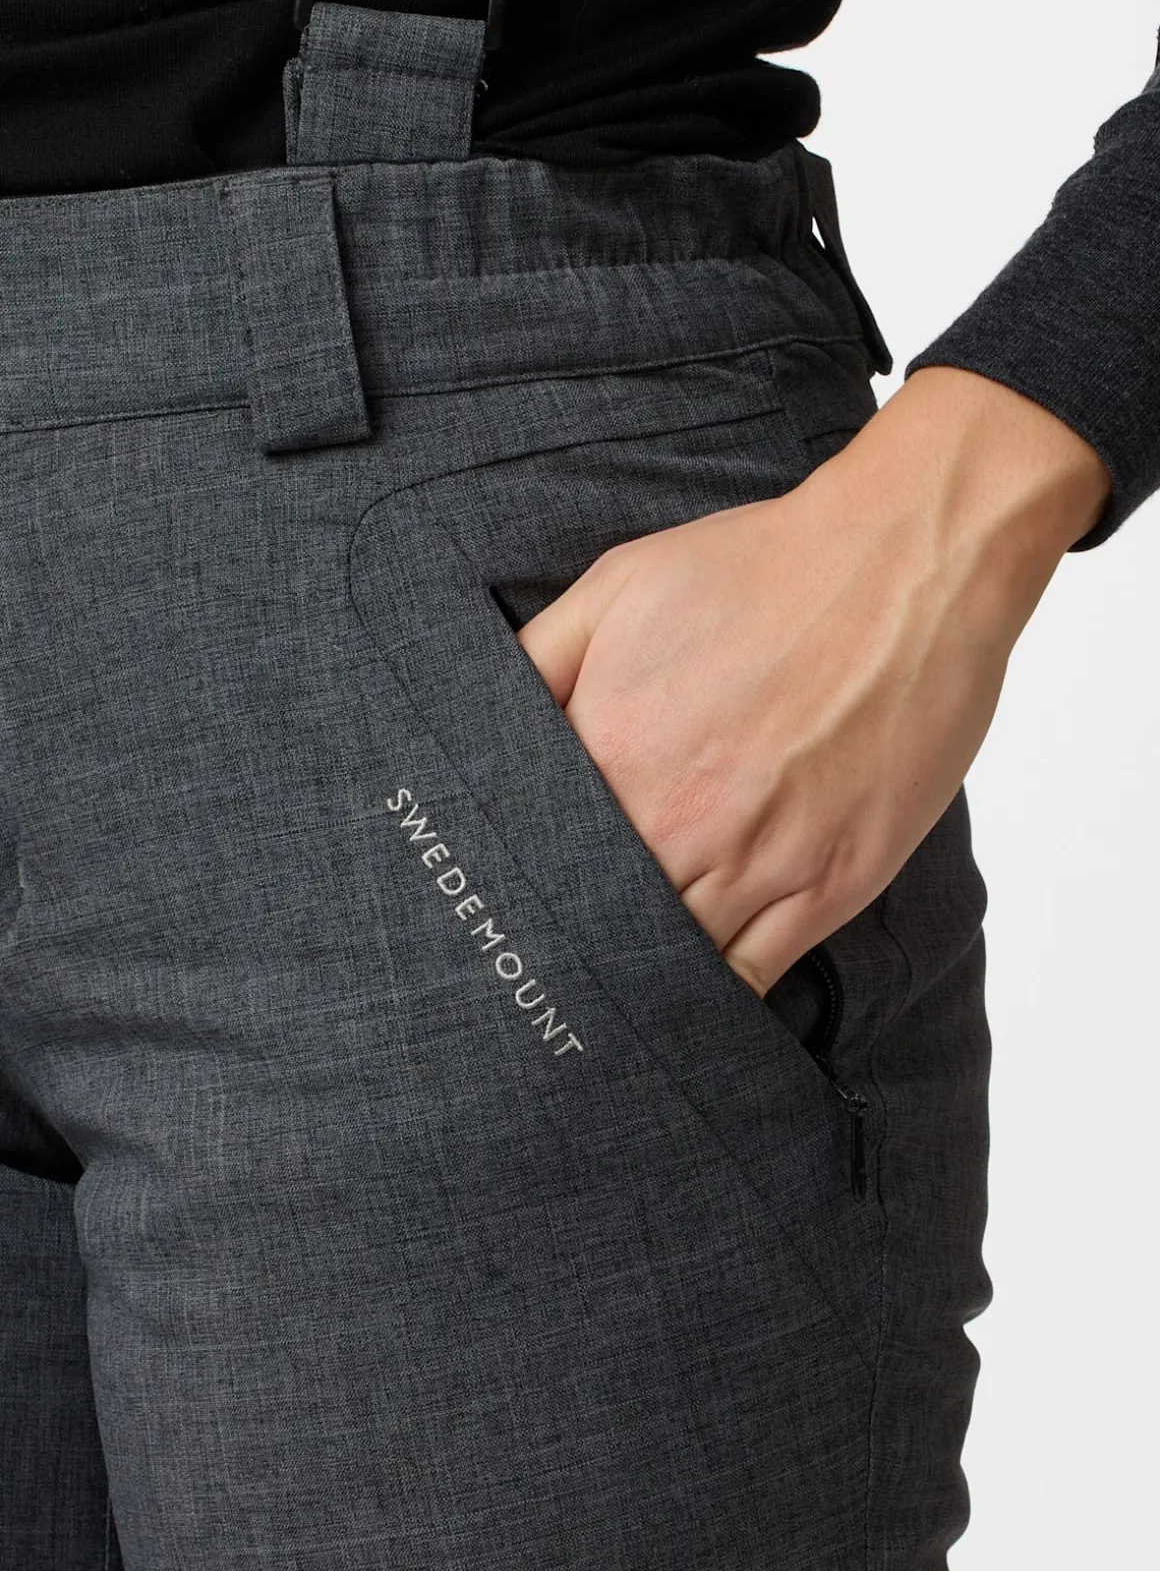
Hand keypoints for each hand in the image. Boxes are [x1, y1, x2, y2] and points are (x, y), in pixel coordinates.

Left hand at [515, 365, 1110, 996]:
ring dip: (635, 978)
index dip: (517, 886)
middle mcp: (677, 821)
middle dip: (567, 943)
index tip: (505, 904)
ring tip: (601, 1001)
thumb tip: (477, 722)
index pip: (534, 856)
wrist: (906, 565)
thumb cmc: (763, 569)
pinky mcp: (831, 883)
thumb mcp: (617, 586)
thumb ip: (538, 661)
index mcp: (611, 750)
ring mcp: (759, 860)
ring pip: (671, 961)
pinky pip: (754, 975)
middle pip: (596, 920)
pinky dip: (714, 998)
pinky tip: (686, 1005)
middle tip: (545, 967)